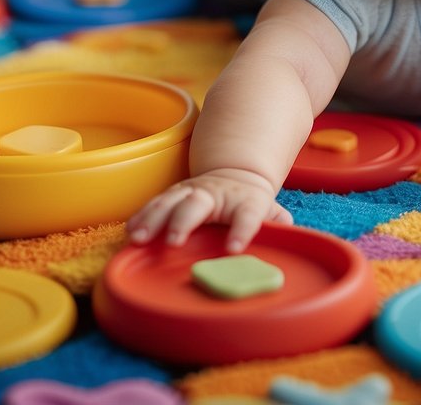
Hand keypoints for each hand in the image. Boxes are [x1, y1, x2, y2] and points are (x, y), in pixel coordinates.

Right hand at [126, 168, 292, 250]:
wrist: (236, 173)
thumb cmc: (252, 202)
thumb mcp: (270, 210)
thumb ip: (279, 222)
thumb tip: (288, 233)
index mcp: (246, 200)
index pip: (248, 215)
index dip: (243, 230)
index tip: (235, 247)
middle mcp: (216, 193)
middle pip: (199, 204)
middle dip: (184, 221)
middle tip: (173, 241)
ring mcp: (193, 191)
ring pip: (171, 201)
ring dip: (153, 219)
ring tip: (139, 238)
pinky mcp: (175, 195)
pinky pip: (156, 204)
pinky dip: (142, 216)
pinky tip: (131, 230)